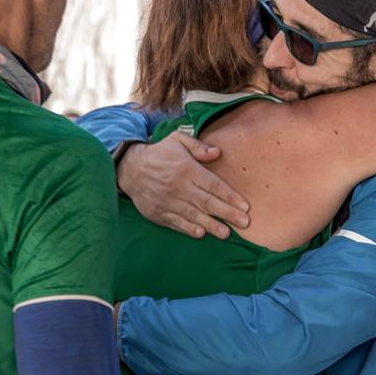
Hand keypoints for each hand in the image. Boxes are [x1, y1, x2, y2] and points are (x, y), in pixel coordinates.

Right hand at [117, 132, 249, 239]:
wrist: (129, 169)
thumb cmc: (160, 154)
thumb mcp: (178, 141)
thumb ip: (198, 146)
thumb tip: (217, 153)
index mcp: (187, 169)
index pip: (213, 185)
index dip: (230, 196)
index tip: (245, 206)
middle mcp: (179, 187)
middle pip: (207, 202)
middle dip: (228, 213)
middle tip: (245, 222)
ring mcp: (168, 202)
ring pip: (194, 216)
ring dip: (212, 225)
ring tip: (227, 233)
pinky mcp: (158, 213)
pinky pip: (176, 223)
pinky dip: (188, 228)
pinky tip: (201, 233)